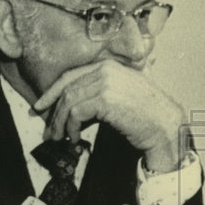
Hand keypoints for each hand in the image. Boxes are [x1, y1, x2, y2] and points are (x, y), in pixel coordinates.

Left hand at [33, 59, 185, 171]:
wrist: (165, 125)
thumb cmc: (144, 114)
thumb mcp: (120, 95)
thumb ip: (99, 92)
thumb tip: (71, 105)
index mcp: (108, 65)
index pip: (70, 76)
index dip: (52, 92)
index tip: (39, 106)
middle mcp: (106, 69)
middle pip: (67, 90)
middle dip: (53, 113)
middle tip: (49, 131)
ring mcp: (106, 82)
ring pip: (68, 102)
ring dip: (60, 124)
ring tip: (59, 138)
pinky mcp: (105, 98)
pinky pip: (76, 113)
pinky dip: (71, 127)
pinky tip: (74, 137)